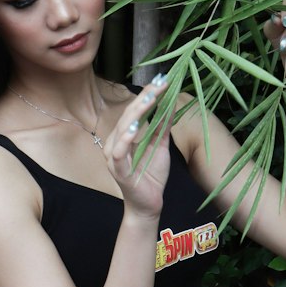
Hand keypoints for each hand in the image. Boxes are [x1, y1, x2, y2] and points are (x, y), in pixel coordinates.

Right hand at [106, 76, 171, 216]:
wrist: (149, 205)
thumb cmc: (151, 175)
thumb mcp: (161, 146)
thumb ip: (163, 126)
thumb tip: (171, 103)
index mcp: (124, 136)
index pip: (134, 111)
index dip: (147, 95)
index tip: (162, 80)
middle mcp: (115, 143)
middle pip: (128, 116)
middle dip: (144, 99)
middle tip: (159, 84)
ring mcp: (114, 157)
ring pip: (122, 130)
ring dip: (136, 114)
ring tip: (149, 99)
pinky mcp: (118, 171)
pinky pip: (119, 153)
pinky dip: (125, 139)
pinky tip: (135, 128)